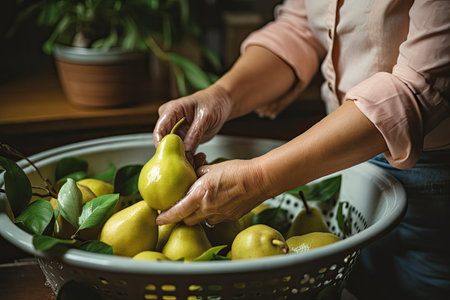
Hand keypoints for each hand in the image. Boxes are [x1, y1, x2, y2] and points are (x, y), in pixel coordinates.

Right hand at [153, 85, 231, 153]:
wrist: (220, 103)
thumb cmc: (213, 103)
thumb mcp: (206, 116)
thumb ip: (195, 132)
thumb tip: (186, 149)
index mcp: (171, 110)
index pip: (159, 129)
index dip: (160, 144)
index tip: (168, 156)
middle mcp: (171, 122)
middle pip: (165, 142)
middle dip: (175, 154)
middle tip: (188, 163)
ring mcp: (177, 131)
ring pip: (174, 150)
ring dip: (184, 158)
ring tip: (197, 160)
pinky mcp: (184, 140)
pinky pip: (184, 152)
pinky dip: (190, 158)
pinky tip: (200, 158)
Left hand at [156, 159, 271, 225]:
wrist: (259, 179)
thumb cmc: (237, 171)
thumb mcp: (211, 169)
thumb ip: (197, 175)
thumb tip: (190, 177)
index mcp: (200, 195)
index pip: (176, 212)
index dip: (165, 217)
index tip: (159, 218)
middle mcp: (208, 209)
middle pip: (187, 220)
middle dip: (182, 216)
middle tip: (180, 208)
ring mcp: (219, 216)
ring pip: (201, 221)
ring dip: (198, 215)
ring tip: (201, 203)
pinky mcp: (230, 218)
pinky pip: (215, 219)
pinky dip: (212, 213)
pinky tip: (217, 203)